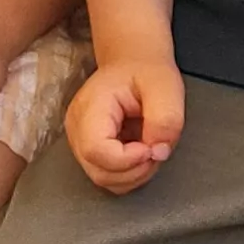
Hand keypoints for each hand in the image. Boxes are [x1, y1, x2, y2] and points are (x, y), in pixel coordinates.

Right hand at [66, 57, 183, 194]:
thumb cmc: (146, 72)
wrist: (133, 65)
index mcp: (90, 107)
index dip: (128, 159)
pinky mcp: (89, 150)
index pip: (96, 150)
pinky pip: (107, 176)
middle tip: (156, 148)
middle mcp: (77, 127)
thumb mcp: (165, 87)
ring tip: (150, 149)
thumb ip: (166, 119)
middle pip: (99, 171)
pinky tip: (140, 154)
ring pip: (103, 179)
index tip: (152, 146)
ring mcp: (80, 141)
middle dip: (135, 170)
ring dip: (134, 174)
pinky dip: (129, 174)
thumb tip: (158, 152)